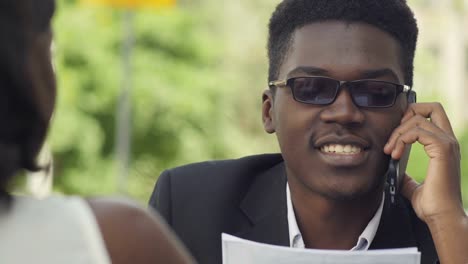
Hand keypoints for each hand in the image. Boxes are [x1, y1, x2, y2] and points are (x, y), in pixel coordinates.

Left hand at [383, 102, 464, 222]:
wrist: (441, 216)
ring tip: (390, 151)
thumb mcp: (412, 184)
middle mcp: (449, 140)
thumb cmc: (431, 204)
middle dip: (406, 115)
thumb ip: (404, 173)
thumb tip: (392, 169)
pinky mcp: (442, 149)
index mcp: (444, 145)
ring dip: (397, 133)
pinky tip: (395, 154)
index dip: (412, 116)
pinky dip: (402, 139)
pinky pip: (418, 131)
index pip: (432, 114)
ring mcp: (447, 143)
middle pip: (431, 107)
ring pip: (418, 119)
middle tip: (392, 139)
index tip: (396, 135)